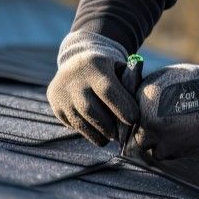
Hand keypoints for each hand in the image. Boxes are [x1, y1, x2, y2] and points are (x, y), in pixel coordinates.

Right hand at [47, 31, 139, 145]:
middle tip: (121, 135)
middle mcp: (74, 78)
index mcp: (95, 65)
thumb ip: (131, 85)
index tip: (134, 120)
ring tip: (109, 137)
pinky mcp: (55, 103)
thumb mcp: (120, 69)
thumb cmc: (108, 71)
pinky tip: (96, 132)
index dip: (122, 108)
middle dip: (109, 126)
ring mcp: (61, 91)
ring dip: (98, 133)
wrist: (77, 62)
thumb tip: (143, 109)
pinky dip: (86, 131)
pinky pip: (72, 123)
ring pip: (80, 120)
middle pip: (92, 110)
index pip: (108, 90)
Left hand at [131, 52, 198, 159]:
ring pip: (152, 151)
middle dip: (140, 137)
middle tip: (148, 132)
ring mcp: (165, 142)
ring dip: (156, 146)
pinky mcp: (180, 151)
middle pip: (135, 141)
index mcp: (141, 107)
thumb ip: (140, 96)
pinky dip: (171, 149)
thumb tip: (130, 106)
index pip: (125, 124)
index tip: (135, 124)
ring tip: (166, 134)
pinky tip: (178, 137)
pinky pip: (168, 155)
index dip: (130, 124)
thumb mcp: (157, 80)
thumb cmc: (187, 81)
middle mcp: (149, 126)